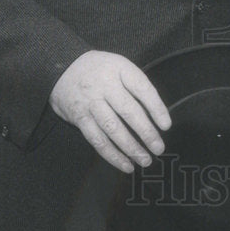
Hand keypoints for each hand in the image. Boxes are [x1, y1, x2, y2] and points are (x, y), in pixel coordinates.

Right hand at [49, 50, 171, 172]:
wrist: (63, 68)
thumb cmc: (100, 69)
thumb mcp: (120, 66)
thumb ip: (135, 85)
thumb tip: (156, 114)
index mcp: (120, 69)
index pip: (142, 89)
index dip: (156, 108)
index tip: (166, 125)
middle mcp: (105, 86)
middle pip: (129, 111)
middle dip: (146, 132)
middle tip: (159, 148)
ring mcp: (91, 103)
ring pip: (113, 129)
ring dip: (131, 148)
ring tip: (145, 160)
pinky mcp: (79, 119)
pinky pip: (97, 140)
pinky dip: (112, 155)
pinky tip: (126, 164)